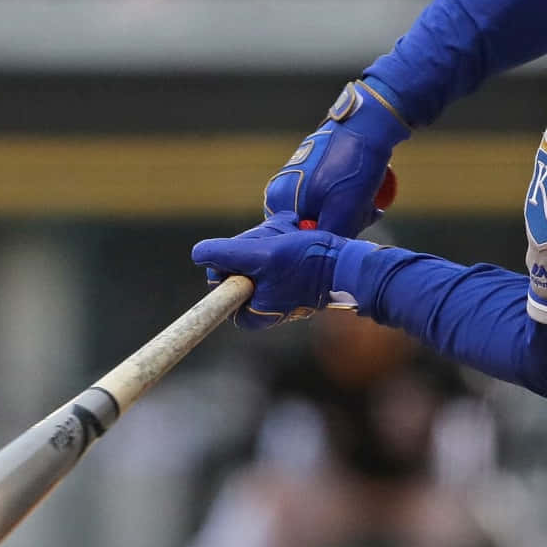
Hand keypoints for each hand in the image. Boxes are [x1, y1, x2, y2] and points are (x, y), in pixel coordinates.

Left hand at [191, 214, 356, 329]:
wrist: (349, 264)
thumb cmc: (309, 262)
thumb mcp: (262, 255)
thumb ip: (225, 255)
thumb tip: (197, 255)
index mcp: (250, 313)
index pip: (219, 281)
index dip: (230, 261)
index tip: (254, 254)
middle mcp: (260, 307)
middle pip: (235, 265)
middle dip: (252, 245)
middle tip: (273, 239)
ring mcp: (273, 292)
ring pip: (252, 255)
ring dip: (266, 237)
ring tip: (288, 232)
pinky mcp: (285, 277)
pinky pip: (269, 253)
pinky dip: (277, 239)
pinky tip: (293, 232)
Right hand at [264, 79, 408, 235]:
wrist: (369, 122)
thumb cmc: (353, 164)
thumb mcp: (343, 207)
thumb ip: (329, 236)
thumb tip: (324, 262)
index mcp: (278, 200)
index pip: (298, 241)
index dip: (326, 241)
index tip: (350, 231)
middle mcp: (282, 190)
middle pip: (313, 227)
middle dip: (341, 227)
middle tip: (365, 215)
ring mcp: (299, 180)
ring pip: (327, 214)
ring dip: (350, 216)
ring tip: (370, 204)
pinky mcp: (316, 172)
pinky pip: (332, 199)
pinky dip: (350, 202)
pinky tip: (369, 197)